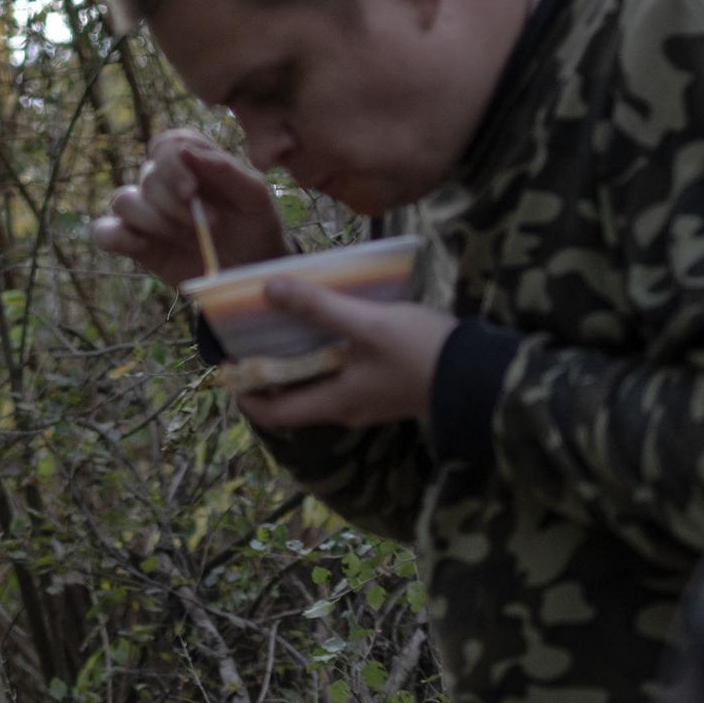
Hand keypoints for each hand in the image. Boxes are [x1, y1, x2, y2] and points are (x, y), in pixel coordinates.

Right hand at [88, 131, 287, 286]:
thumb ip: (224, 169)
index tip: (193, 189)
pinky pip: (105, 232)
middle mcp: (165, 183)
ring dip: (154, 220)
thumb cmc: (256, 225)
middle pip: (147, 177)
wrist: (254, 269)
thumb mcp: (253, 195)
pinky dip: (116, 237)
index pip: (165, 146)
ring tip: (187, 237)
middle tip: (212, 224)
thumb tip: (184, 151)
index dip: (172, 164)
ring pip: (123, 201)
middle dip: (175, 203)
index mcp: (192, 161)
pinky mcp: (137, 244)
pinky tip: (143, 246)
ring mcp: (148, 214)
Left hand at [234, 278, 455, 431]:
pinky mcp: (386, 390)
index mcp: (333, 402)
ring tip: (286, 331)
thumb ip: (318, 308)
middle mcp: (346, 410)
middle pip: (294, 400)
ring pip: (320, 388)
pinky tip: (331, 332)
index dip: (245, 395)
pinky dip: (326, 360)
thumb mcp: (365, 324)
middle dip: (269, 376)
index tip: (227, 370)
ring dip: (299, 366)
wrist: (477, 373)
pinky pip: (343, 379)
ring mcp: (368, 402)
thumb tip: (268, 289)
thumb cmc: (418, 351)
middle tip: (252, 342)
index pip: (274, 413)